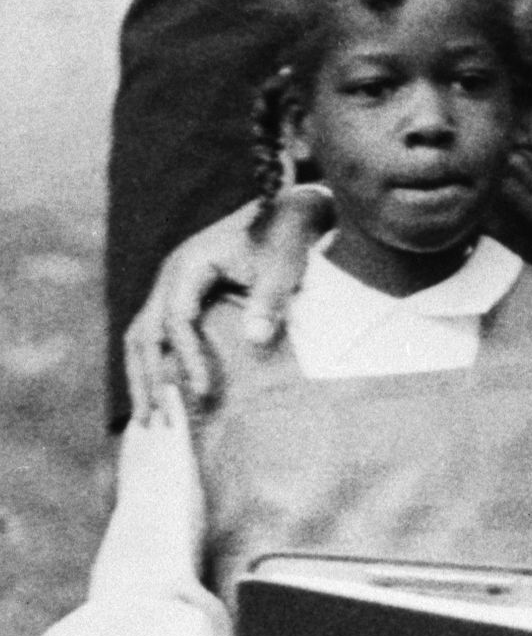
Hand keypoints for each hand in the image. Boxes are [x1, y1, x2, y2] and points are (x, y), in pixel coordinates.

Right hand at [123, 190, 330, 421]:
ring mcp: (170, 287)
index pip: (177, 320)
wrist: (284, 212)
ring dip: (143, 379)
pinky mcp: (179, 297)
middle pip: (143, 334)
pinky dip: (155, 365)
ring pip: (141, 338)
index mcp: (188, 266)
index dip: (187, 357)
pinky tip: (161, 395)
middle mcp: (169, 277)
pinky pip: (156, 335)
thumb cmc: (285, 238)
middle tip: (156, 423)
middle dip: (148, 380)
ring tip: (150, 422)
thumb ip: (269, 300)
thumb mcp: (284, 266)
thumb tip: (257, 339)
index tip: (204, 390)